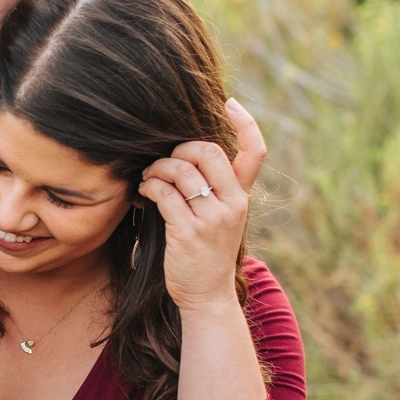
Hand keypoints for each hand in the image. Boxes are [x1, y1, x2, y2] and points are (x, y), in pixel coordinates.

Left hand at [137, 98, 266, 311]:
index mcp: (242, 198)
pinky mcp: (189, 233)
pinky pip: (165, 195)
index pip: (255, 152)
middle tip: (163, 163)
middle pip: (208, 151)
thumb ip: (214, 189)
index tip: (229, 103)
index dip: (245, 123)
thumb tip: (187, 153)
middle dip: (179, 149)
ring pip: (181, 171)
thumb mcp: (220, 219)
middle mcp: (233, 205)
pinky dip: (149, 188)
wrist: (207, 297)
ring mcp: (212, 219)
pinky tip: (143, 193)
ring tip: (148, 178)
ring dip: (157, 169)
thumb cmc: (206, 254)